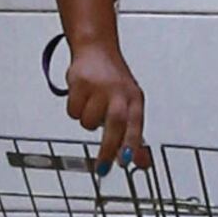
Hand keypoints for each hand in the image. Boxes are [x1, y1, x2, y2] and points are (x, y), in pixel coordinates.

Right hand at [64, 37, 148, 169]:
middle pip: (116, 123)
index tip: (125, 162)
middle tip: (102, 168)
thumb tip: (144, 164)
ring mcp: (99, 86)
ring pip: (89, 122)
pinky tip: (81, 96)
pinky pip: (73, 112)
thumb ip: (135, 136)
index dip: (131, 144)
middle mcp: (119, 91)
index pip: (136, 123)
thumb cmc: (114, 81)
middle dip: (108, 149)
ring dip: (88, 122)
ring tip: (92, 106)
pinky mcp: (80, 81)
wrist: (96, 48)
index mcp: (134, 98)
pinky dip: (75, 110)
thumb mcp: (130, 105)